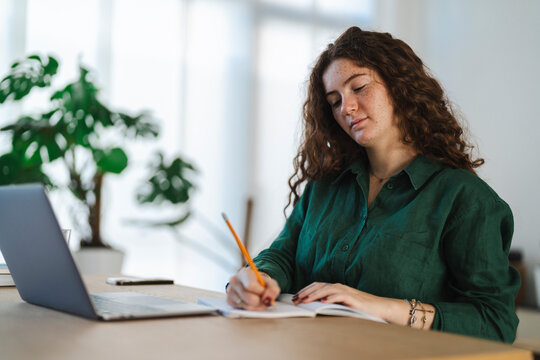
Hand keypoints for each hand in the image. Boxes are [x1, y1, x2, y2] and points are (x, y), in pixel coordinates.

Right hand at [226, 268, 280, 310]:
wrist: (251, 282)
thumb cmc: (260, 282)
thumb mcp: (270, 282)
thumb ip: (272, 289)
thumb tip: (268, 299)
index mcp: (244, 273)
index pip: (251, 286)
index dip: (261, 292)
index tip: (264, 291)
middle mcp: (234, 280)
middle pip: (250, 299)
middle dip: (260, 301)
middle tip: (263, 298)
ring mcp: (230, 290)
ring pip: (246, 306)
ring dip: (256, 306)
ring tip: (257, 300)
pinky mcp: (228, 300)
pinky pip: (241, 309)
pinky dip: (249, 308)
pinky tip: (250, 302)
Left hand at [292, 282, 434, 328]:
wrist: (382, 308)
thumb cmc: (362, 308)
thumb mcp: (343, 305)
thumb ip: (331, 303)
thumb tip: (316, 307)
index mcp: (336, 288)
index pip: (317, 286)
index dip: (305, 290)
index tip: (295, 297)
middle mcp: (340, 287)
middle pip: (319, 286)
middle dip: (305, 292)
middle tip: (295, 300)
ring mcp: (347, 291)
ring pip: (327, 289)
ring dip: (315, 294)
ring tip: (305, 300)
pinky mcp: (354, 298)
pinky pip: (340, 296)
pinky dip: (331, 297)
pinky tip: (324, 301)